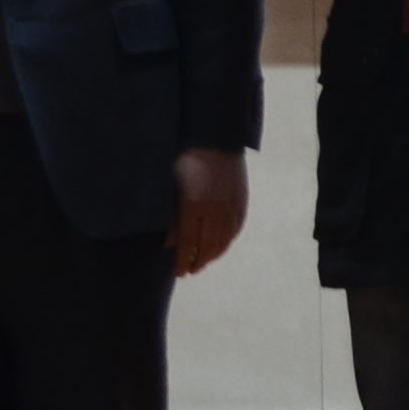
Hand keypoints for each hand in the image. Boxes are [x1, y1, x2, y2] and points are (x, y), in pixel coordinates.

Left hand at [169, 147, 247, 277]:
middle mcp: (214, 209)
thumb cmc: (183, 157)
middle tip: (190, 271)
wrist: (214, 135)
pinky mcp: (241, 200)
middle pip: (207, 246)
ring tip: (204, 262)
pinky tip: (221, 245)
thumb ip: (168, 215)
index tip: (178, 274)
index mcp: (193, 205)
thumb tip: (167, 243)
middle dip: (198, 262)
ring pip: (223, 240)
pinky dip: (227, 241)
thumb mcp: (170, 184)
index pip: (187, 243)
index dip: (183, 261)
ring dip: (213, 254)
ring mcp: (230, 205)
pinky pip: (235, 228)